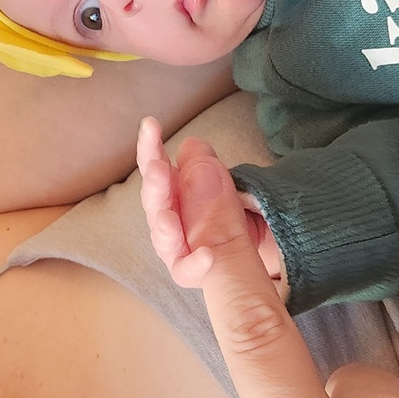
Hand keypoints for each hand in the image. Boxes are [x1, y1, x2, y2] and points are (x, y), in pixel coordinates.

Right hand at [136, 117, 285, 295]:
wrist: (247, 258)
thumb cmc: (225, 215)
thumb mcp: (221, 185)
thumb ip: (204, 168)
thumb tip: (190, 146)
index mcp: (171, 192)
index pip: (156, 167)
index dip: (151, 148)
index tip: (150, 125)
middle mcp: (168, 220)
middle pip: (157, 203)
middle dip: (155, 186)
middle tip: (157, 169)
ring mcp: (177, 248)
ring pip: (165, 239)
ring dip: (166, 227)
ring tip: (170, 220)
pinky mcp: (191, 272)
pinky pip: (189, 269)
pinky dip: (196, 263)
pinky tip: (207, 257)